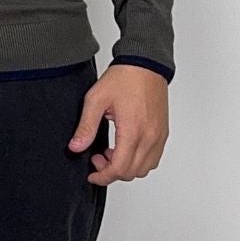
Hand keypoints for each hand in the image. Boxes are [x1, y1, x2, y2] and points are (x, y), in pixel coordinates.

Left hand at [69, 62, 168, 185]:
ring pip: (145, 168)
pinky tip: (126, 147)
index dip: (103, 177)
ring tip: (112, 152)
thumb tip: (76, 147)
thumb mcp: (96, 100)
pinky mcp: (163, 132)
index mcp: (133, 130)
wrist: (146, 64)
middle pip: (132, 173)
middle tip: (98, 157)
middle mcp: (150, 137)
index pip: (120, 169)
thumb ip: (86, 127)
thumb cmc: (125, 78)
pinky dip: (139, 160)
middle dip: (112, 172)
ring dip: (127, 167)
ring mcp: (159, 136)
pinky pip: (153, 158)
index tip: (93, 174)